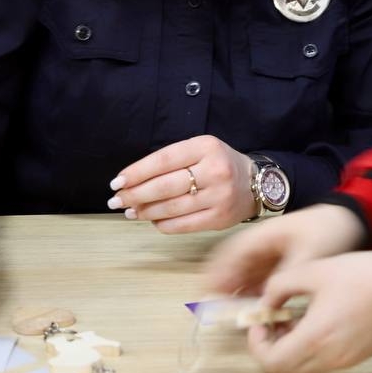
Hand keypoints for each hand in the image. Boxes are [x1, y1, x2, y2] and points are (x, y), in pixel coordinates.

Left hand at [109, 135, 256, 232]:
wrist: (255, 183)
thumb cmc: (218, 164)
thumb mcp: (200, 150)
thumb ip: (170, 161)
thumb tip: (131, 183)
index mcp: (207, 147)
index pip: (163, 160)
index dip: (137, 172)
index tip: (117, 182)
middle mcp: (215, 171)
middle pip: (164, 186)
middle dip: (135, 194)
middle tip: (117, 200)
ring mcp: (219, 196)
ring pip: (170, 207)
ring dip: (144, 211)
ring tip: (130, 211)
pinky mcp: (219, 218)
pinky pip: (181, 225)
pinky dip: (161, 223)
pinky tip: (152, 220)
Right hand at [205, 204, 363, 296]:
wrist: (350, 218)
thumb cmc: (329, 229)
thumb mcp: (309, 254)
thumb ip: (286, 277)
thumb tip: (265, 300)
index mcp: (263, 236)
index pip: (231, 253)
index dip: (217, 273)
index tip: (208, 292)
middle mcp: (261, 245)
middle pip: (233, 266)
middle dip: (223, 288)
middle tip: (215, 310)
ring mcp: (270, 254)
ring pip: (245, 275)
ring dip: (237, 292)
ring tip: (232, 314)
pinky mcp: (280, 263)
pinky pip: (259, 280)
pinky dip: (253, 293)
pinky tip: (254, 309)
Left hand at [248, 251, 371, 372]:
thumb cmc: (360, 276)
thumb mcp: (313, 270)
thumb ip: (280, 285)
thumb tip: (266, 301)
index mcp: (314, 338)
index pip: (271, 361)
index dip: (257, 344)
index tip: (260, 321)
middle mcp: (327, 357)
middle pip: (284, 369)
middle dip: (272, 347)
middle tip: (274, 321)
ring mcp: (342, 360)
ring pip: (303, 368)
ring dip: (290, 350)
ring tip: (295, 320)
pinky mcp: (354, 357)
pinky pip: (322, 363)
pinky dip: (310, 350)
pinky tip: (316, 323)